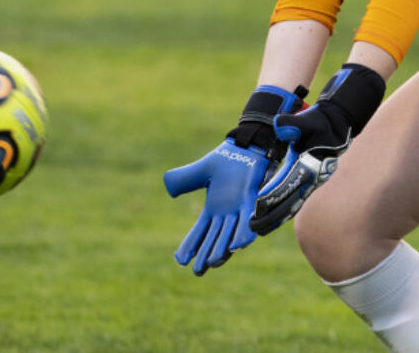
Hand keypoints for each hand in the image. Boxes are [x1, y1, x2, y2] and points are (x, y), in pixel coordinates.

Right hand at [164, 84, 304, 274]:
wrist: (246, 146)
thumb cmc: (227, 159)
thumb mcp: (201, 171)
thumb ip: (184, 179)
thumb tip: (167, 187)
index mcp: (213, 208)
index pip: (199, 232)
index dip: (191, 245)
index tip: (180, 260)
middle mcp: (226, 213)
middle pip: (213, 239)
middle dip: (205, 255)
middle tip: (197, 271)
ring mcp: (239, 209)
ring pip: (229, 235)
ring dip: (221, 249)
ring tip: (212, 263)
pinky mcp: (251, 201)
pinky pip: (247, 221)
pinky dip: (242, 233)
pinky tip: (237, 246)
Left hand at [251, 63, 385, 235]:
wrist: (335, 126)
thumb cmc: (318, 123)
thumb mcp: (305, 121)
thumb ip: (291, 124)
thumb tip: (278, 126)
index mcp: (308, 166)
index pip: (287, 185)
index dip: (272, 197)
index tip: (257, 207)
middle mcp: (311, 179)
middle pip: (289, 202)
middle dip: (271, 215)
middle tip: (253, 227)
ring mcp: (311, 184)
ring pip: (292, 205)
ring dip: (276, 218)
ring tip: (259, 229)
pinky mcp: (309, 184)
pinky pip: (295, 201)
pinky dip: (283, 211)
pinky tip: (271, 219)